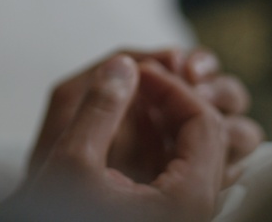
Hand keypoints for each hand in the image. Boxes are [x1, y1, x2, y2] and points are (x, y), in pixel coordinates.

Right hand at [6, 55, 225, 221]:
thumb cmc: (61, 221)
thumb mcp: (72, 163)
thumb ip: (100, 108)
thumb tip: (124, 64)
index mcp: (187, 198)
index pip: (204, 122)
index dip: (171, 87)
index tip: (136, 73)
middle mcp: (199, 211)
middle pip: (209, 137)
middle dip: (172, 101)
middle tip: (133, 84)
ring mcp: (187, 218)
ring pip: (198, 154)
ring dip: (168, 122)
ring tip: (129, 106)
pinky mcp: (171, 220)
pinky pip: (185, 175)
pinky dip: (164, 147)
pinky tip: (129, 136)